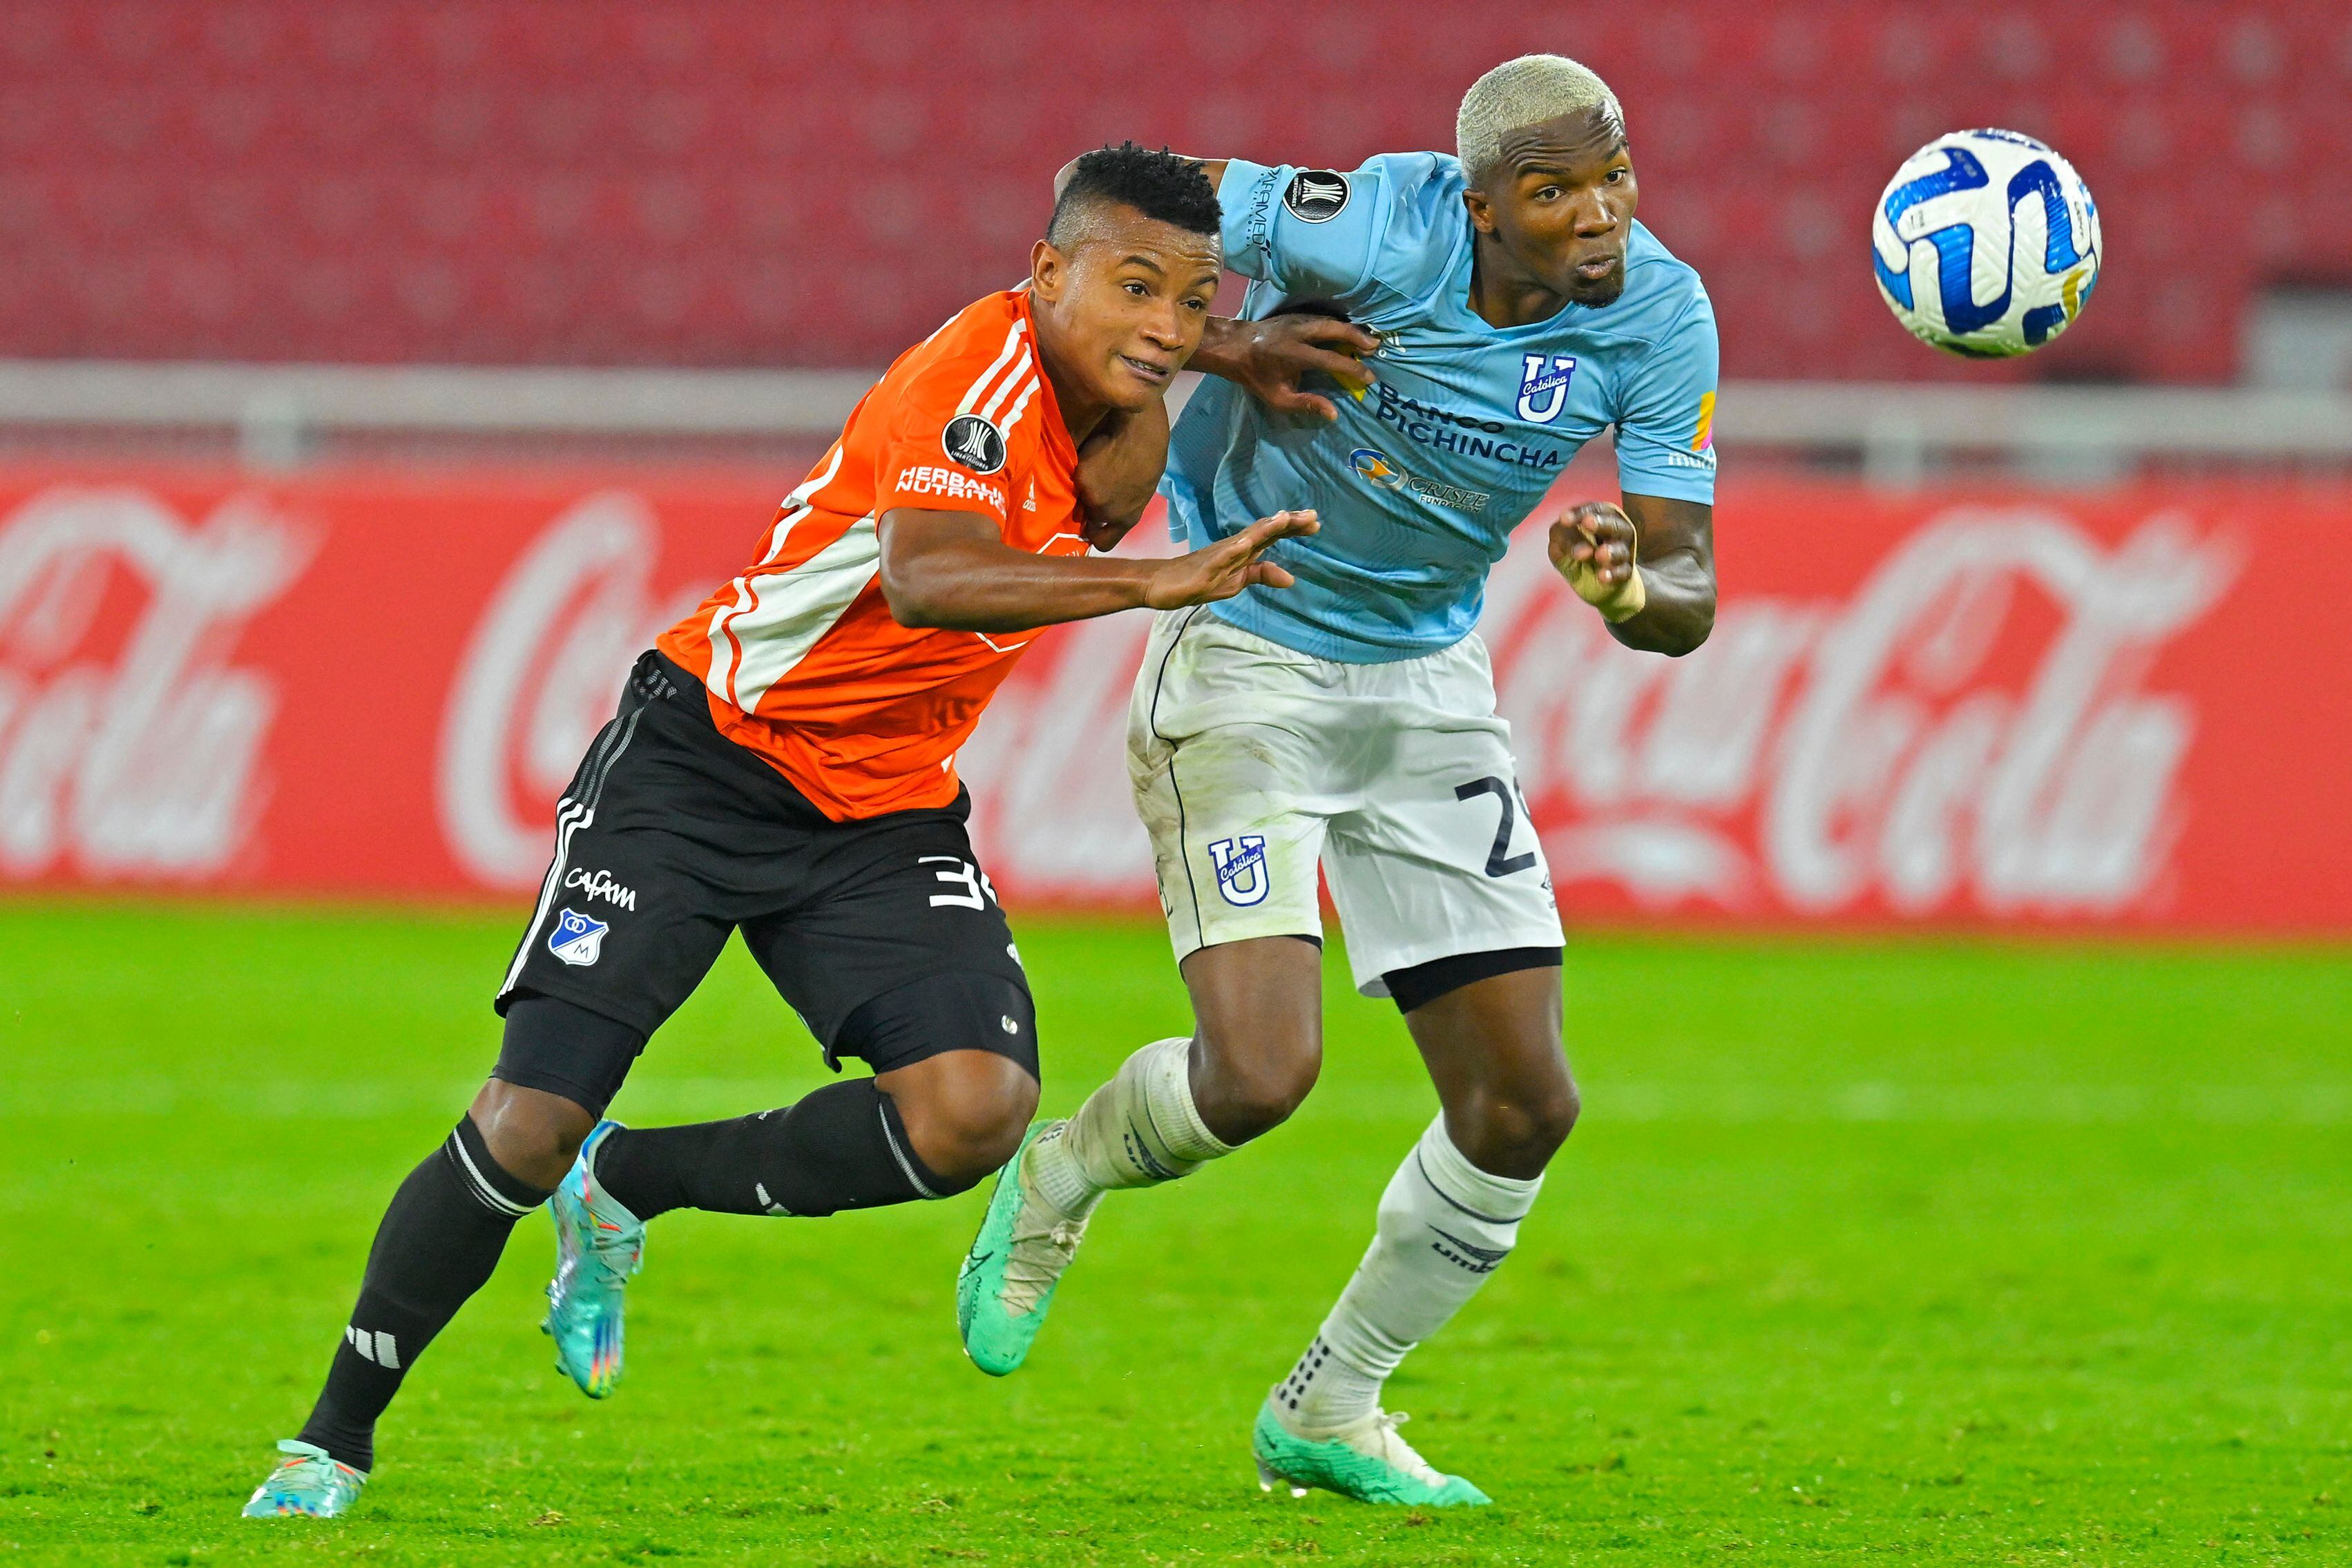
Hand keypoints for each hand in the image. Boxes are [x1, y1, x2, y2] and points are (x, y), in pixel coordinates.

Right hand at [1076, 402, 1170, 551]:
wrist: (1140, 426)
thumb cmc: (1150, 454)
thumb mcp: (1141, 489)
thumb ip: (1122, 504)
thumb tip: (1104, 510)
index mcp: (1126, 518)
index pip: (1103, 543)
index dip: (1095, 535)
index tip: (1091, 525)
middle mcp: (1105, 512)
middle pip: (1085, 519)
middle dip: (1085, 506)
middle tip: (1091, 487)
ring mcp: (1090, 496)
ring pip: (1074, 499)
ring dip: (1078, 488)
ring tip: (1089, 470)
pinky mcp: (1078, 477)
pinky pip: (1070, 481)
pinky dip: (1074, 472)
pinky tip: (1085, 458)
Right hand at [1143, 510, 1318, 609]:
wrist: (1160, 584)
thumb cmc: (1198, 580)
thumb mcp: (1235, 582)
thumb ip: (1260, 575)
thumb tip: (1291, 578)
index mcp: (1242, 551)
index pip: (1271, 536)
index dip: (1293, 528)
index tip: (1316, 523)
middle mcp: (1233, 548)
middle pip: (1264, 531)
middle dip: (1287, 523)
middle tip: (1312, 515)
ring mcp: (1218, 557)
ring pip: (1245, 540)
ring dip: (1265, 529)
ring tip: (1284, 518)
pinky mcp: (1203, 570)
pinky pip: (1219, 559)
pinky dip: (1233, 551)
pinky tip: (1245, 544)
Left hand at [1202, 315, 1380, 422]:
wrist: (1235, 347)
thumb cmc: (1257, 377)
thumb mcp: (1278, 398)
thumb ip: (1306, 405)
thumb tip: (1333, 414)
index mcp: (1294, 354)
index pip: (1331, 359)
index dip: (1352, 369)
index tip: (1369, 378)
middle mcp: (1298, 332)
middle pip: (1334, 329)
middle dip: (1358, 337)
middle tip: (1376, 347)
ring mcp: (1297, 320)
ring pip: (1330, 320)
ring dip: (1351, 329)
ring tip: (1369, 341)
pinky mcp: (1296, 315)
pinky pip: (1323, 318)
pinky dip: (1339, 325)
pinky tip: (1350, 332)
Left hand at [1548, 501, 1646, 621]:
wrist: (1594, 585)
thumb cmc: (1577, 556)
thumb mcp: (1561, 545)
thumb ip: (1559, 536)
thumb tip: (1560, 533)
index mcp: (1602, 517)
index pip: (1595, 510)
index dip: (1580, 513)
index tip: (1564, 519)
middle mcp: (1617, 531)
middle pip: (1613, 525)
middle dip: (1600, 524)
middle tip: (1588, 523)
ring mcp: (1623, 552)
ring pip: (1620, 550)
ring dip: (1610, 551)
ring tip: (1599, 554)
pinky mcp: (1626, 573)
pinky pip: (1622, 572)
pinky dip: (1613, 574)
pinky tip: (1602, 576)